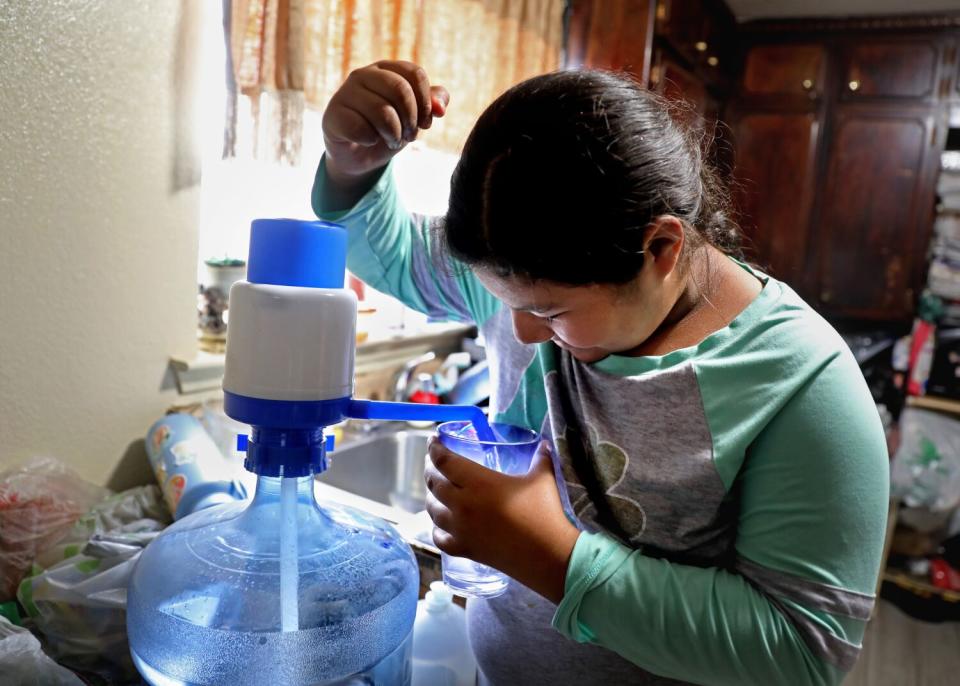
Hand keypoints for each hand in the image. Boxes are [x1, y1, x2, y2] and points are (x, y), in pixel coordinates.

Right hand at [322, 60, 448, 181]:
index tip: (425, 124)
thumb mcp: (415, 116)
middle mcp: (363, 74)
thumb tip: (440, 108)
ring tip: (393, 141)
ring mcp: (345, 93)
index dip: (426, 103)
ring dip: (394, 134)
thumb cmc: (388, 128)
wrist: (359, 154)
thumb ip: (431, 105)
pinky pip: (360, 128)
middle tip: (410, 136)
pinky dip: (371, 139)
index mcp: (386, 69)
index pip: (415, 74)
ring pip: (382, 111)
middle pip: (400, 90)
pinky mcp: (333, 115)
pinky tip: (370, 141)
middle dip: (411, 120)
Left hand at [424, 438, 580, 603]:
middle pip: (434, 483)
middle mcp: (463, 504)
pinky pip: (439, 537)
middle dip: (430, 470)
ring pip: (432, 509)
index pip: (444, 461)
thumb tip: (544, 445)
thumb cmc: (544, 514)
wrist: (547, 555)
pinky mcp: (465, 549)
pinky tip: (440, 524)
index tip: (433, 441)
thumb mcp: (542, 479)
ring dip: (431, 497)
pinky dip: (436, 528)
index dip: (434, 449)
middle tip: (434, 463)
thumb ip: (541, 458)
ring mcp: (461, 529)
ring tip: (436, 490)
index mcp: (478, 482)